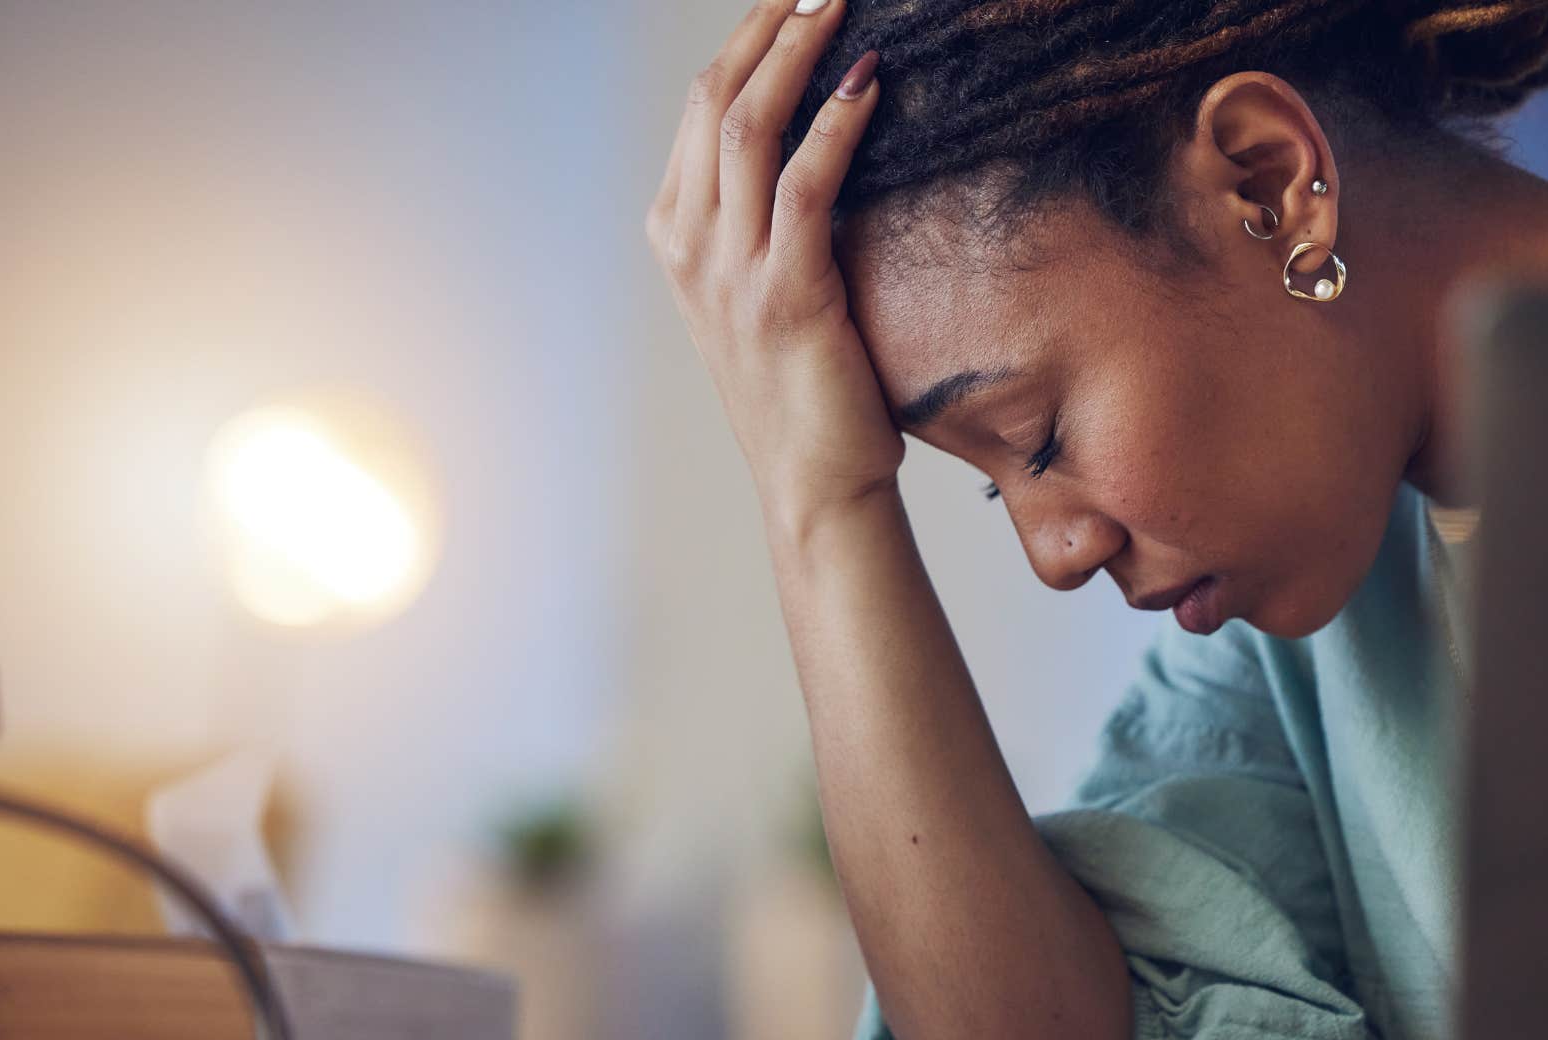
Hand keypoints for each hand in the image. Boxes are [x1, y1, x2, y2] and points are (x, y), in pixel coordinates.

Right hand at [645, 0, 898, 523]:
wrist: (812, 484)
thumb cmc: (804, 393)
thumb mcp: (760, 296)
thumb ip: (764, 225)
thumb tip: (815, 149)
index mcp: (676, 240)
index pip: (700, 113)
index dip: (746, 45)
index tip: (792, 4)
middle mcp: (690, 248)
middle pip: (715, 100)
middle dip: (768, 28)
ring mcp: (730, 272)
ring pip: (749, 127)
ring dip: (799, 53)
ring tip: (841, 5)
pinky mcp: (786, 295)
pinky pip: (805, 184)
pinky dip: (837, 123)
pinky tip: (871, 84)